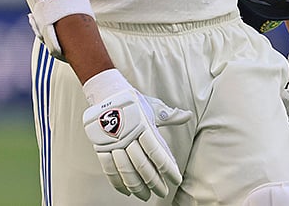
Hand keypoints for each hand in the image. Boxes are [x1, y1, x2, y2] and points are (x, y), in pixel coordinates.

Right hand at [81, 70, 191, 200]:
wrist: (107, 93)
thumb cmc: (133, 102)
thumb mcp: (153, 107)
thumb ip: (170, 116)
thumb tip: (187, 115)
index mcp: (144, 127)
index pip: (159, 153)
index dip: (168, 169)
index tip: (176, 180)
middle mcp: (129, 136)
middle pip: (143, 166)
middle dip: (154, 183)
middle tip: (162, 192)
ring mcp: (114, 143)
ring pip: (126, 171)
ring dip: (136, 187)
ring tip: (145, 196)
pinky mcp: (101, 148)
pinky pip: (109, 169)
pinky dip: (117, 183)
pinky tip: (126, 191)